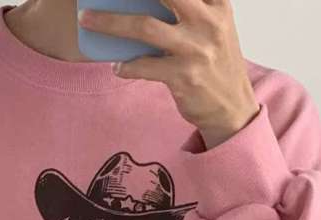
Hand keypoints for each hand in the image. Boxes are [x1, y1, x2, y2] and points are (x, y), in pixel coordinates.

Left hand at [77, 0, 260, 148]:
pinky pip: (144, 66)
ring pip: (144, 27)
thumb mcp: (214, 28)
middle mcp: (208, 23)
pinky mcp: (184, 77)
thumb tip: (139, 4)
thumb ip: (192, 9)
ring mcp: (195, 50)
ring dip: (109, 22)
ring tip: (88, 19)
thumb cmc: (215, 63)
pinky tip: (117, 67)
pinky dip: (126, 66)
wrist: (232, 109)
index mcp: (216, 5)